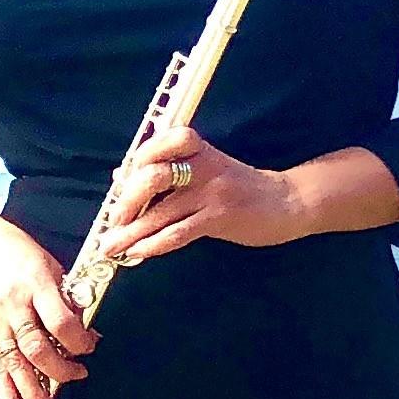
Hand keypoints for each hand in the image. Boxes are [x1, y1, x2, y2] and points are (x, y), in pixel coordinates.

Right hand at [0, 225, 95, 398]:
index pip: (59, 322)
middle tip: (78, 374)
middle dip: (61, 369)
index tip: (90, 345)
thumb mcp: (49, 263)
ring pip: (15, 364)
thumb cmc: (13, 248)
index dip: (78, 340)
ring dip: (33, 393)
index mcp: (34, 283)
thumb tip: (84, 326)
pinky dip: (6, 392)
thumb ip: (67, 295)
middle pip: (36, 348)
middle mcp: (13, 306)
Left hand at [95, 127, 311, 262]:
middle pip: (153, 177)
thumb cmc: (238, 186)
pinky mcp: (220, 217)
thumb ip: (167, 171)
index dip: (135, 163)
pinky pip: (178, 233)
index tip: (119, 184)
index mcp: (197, 149)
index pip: (159, 144)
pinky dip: (153, 244)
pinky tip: (137, 253)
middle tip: (111, 221)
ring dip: (131, 232)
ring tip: (110, 247)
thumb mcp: (204, 170)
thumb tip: (120, 176)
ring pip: (161, 212)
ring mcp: (211, 191)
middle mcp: (202, 165)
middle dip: (125, 202)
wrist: (287, 202)